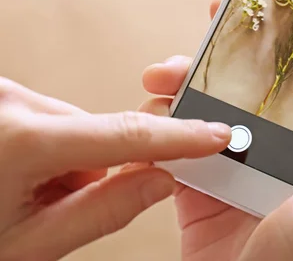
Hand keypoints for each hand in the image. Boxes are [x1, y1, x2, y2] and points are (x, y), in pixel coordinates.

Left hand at [0, 78, 230, 259]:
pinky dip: (42, 146)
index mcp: (20, 141)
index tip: (215, 134)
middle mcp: (9, 102)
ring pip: (69, 124)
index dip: (179, 138)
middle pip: (93, 131)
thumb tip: (161, 179)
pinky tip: (11, 170)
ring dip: (62, 159)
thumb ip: (106, 209)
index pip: (126, 136)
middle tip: (46, 205)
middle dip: (88, 169)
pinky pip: (45, 116)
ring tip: (18, 190)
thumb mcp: (29, 246)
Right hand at [140, 0, 292, 260]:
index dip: (289, 44)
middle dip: (227, 49)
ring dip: (184, 81)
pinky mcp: (194, 183)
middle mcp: (270, 150)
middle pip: (249, 85)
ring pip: (207, 105)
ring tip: (161, 75)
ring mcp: (230, 163)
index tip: (272, 5)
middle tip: (210, 19)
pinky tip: (152, 106)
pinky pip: (175, 142)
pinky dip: (161, 121)